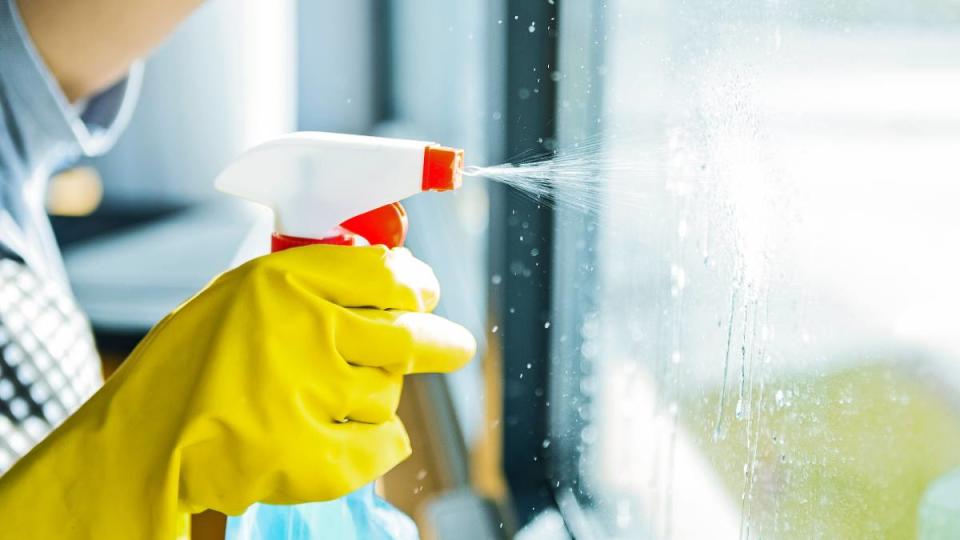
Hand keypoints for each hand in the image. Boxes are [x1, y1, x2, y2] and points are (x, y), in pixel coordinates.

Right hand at [0, 245, 475, 538]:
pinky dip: (379, 445)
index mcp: (287, 281)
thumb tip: (394, 276)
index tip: (425, 294)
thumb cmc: (190, 364)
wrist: (142, 442)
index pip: (387, 272)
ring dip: (378, 396)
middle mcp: (307, 330)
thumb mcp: (242, 296)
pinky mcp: (313, 454)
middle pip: (408, 335)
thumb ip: (311, 284)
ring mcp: (312, 394)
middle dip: (443, 342)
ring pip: (387, 393)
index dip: (418, 285)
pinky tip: (350, 439)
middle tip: (455, 347)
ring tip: (334, 401)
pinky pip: (383, 446)